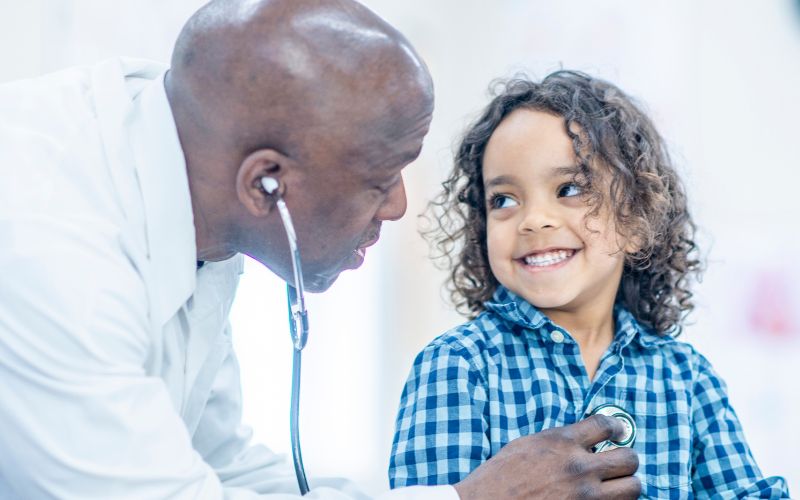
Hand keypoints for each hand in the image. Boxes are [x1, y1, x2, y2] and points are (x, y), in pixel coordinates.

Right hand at [454, 415, 640, 499]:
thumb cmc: (499, 476)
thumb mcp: (526, 445)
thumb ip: (558, 441)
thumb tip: (584, 440)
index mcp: (561, 442)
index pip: (605, 425)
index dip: (616, 427)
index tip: (617, 432)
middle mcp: (578, 467)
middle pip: (628, 458)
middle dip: (626, 459)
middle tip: (618, 461)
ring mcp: (585, 496)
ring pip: (633, 487)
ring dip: (628, 484)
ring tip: (617, 485)